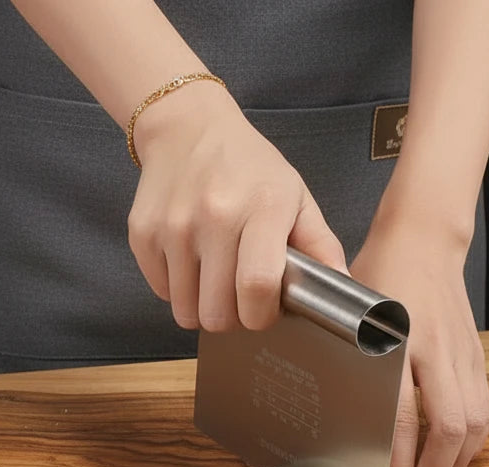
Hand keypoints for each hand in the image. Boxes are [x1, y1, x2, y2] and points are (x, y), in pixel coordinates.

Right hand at [127, 82, 347, 330]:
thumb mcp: (296, 196)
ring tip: (215, 280)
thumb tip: (346, 288)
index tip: (264, 310)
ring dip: (202, 306)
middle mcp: (214, 217)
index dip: (261, 316)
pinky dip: (177, 289)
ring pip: (185, 311)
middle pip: (217, 312)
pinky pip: (161, 292)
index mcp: (262, 209)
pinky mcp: (143, 233)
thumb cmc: (249, 167)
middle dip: (232, 318)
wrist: (188, 128)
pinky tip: (191, 263)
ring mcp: (173, 226)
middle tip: (238, 297)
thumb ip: (321, 246)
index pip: (256, 288)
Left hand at [349, 223, 488, 466]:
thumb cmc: (376, 277)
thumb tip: (319, 420)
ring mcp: (461, 354)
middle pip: (448, 428)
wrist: (423, 241)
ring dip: (453, 463)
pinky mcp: (476, 355)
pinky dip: (471, 441)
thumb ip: (342, 361)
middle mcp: (434, 352)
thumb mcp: (349, 316)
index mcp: (395, 343)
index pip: (400, 417)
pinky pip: (483, 408)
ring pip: (474, 424)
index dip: (395, 464)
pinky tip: (451, 454)